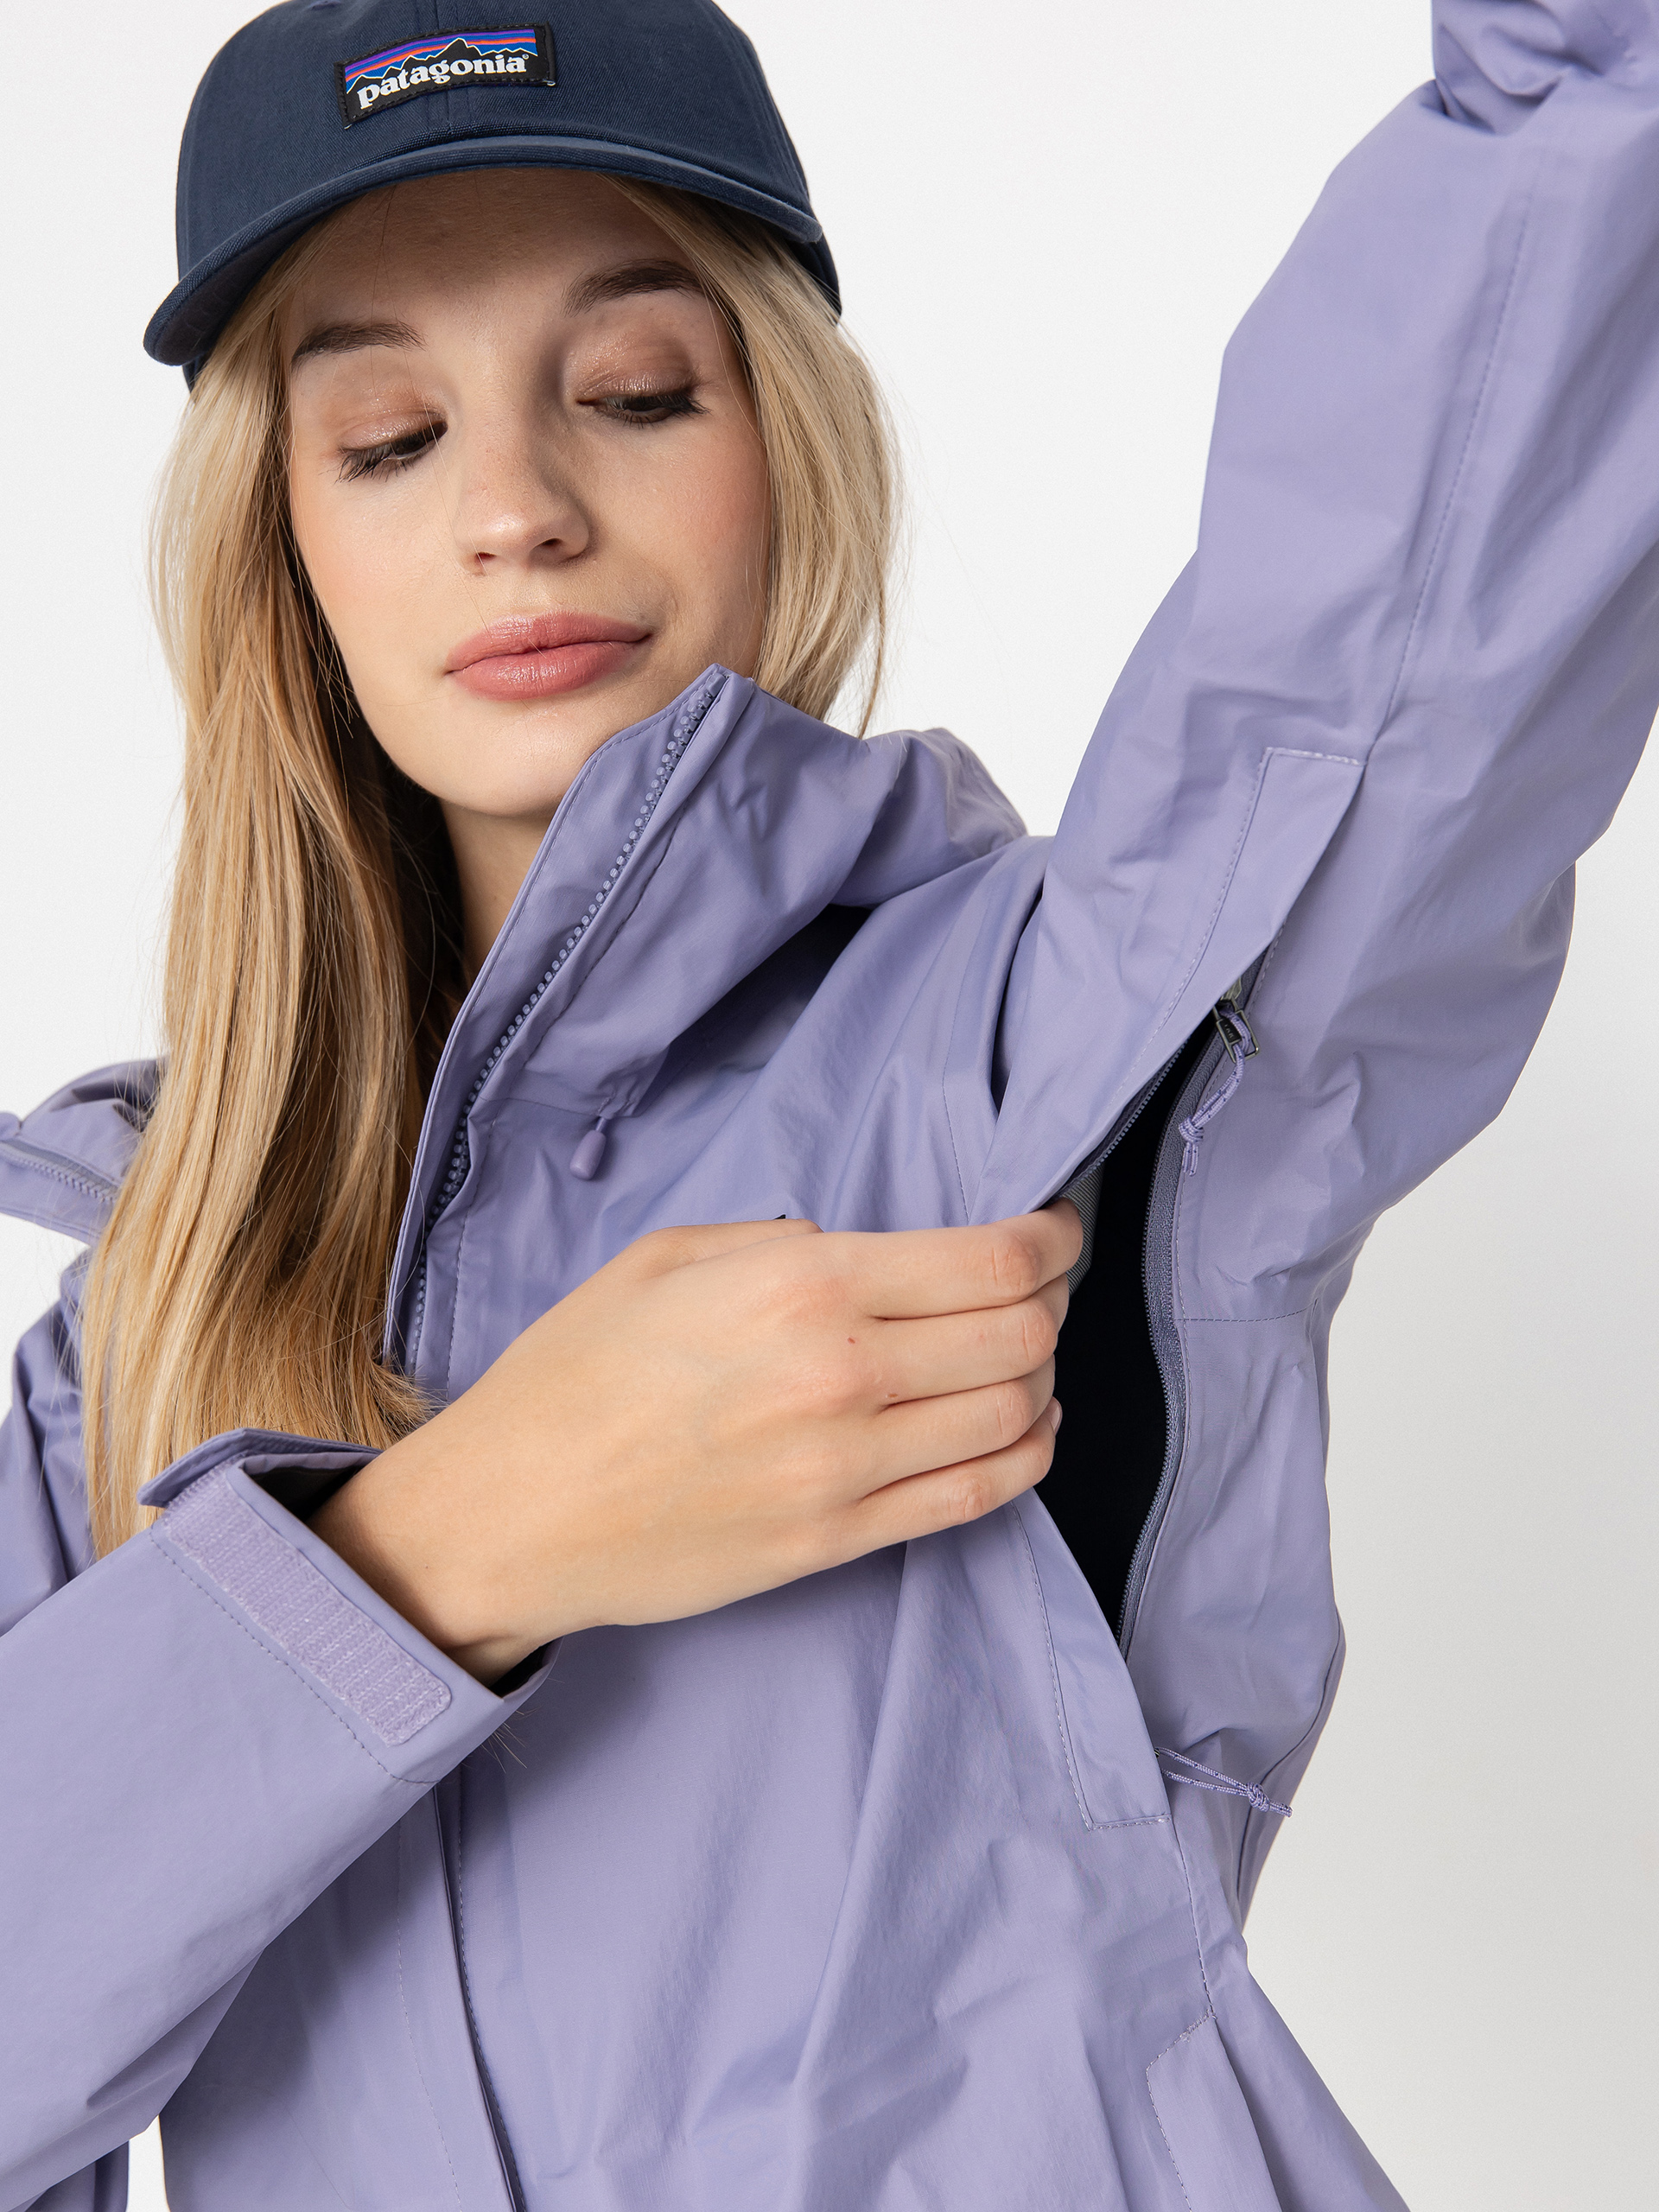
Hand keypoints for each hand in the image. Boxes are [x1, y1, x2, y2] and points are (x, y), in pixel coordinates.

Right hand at [314, 1205, 1079, 1681]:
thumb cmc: (572, 1375)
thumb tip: (858, 1249)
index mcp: (800, 1287)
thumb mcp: (663, 1260)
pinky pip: (978, 1496)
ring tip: (1025, 1355)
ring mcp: (846, 1470)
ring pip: (1014, 1415)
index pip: (992, 1260)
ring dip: (1042, 1377)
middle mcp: (840, 1376)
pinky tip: (1026, 1428)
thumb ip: (778, 1240)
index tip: (1056, 1229)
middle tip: (1041, 1286)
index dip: (1052, 1239)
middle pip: (1021, 1334)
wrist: (511, 1515)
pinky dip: (1027, 1456)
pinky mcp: (839, 1543)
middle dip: (1052, 1300)